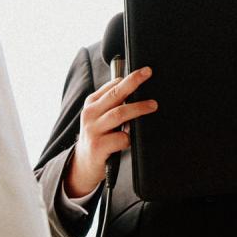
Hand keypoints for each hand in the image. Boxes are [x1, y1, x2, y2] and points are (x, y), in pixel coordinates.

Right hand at [65, 66, 157, 198]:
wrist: (84, 165)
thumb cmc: (98, 138)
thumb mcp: (99, 117)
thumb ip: (113, 104)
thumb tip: (137, 90)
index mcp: (92, 103)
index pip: (111, 85)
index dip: (128, 78)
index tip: (144, 72)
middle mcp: (90, 114)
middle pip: (115, 94)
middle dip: (133, 82)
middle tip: (148, 73)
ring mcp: (93, 130)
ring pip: (119, 114)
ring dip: (138, 108)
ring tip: (153, 105)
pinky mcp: (98, 146)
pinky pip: (120, 138)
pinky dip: (130, 137)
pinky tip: (132, 139)